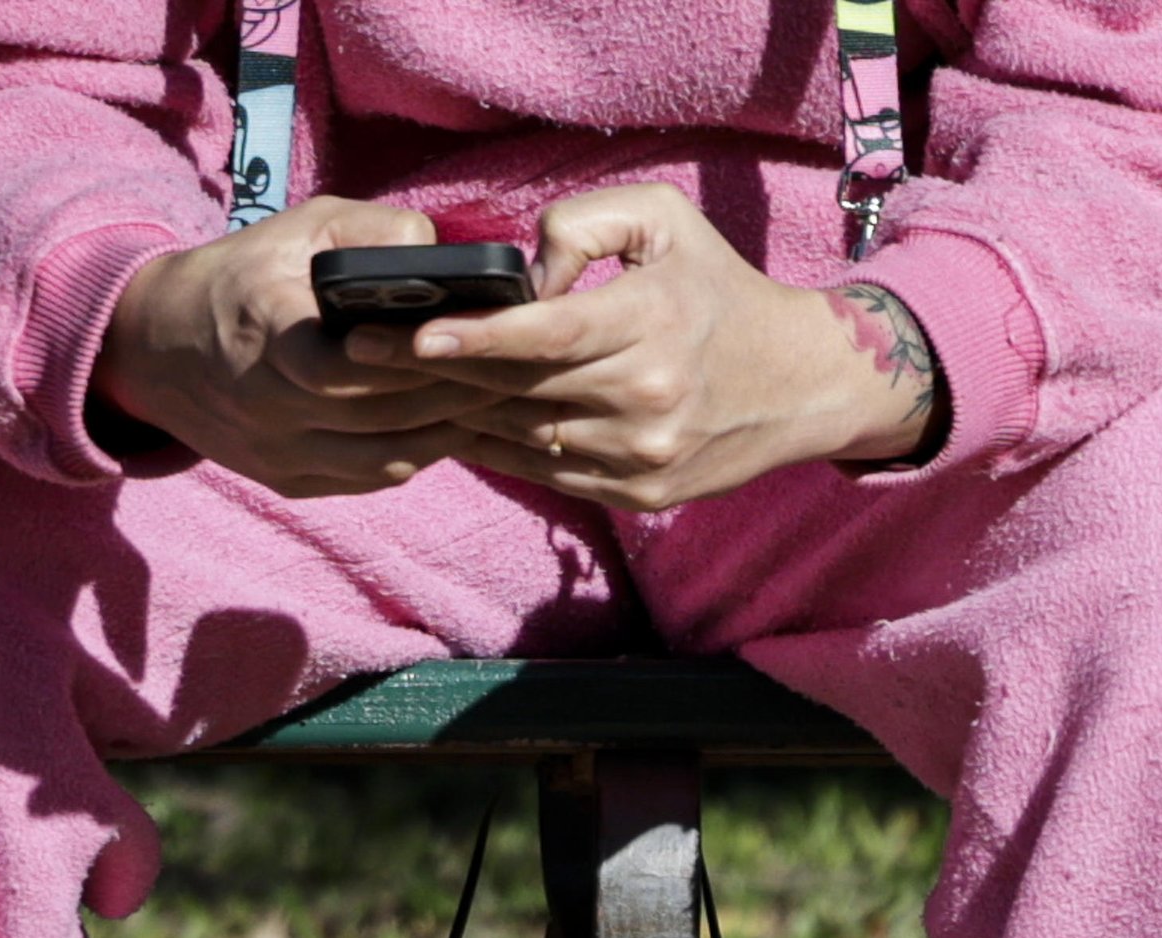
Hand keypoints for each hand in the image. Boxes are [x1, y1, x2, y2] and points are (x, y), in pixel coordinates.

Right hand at [90, 197, 509, 496]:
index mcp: (267, 332)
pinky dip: (419, 454)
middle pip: (388, 414)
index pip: (358, 362)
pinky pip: (372, 478)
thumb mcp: (298, 231)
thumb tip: (443, 251)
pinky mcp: (288, 481)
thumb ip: (372, 232)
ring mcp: (278, 452)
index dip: (426, 358)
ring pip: (389, 458)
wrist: (152, 348)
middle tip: (526, 381)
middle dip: (462, 398)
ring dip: (452, 435)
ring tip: (509, 411)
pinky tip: (455, 431)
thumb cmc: (240, 277)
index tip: (487, 342)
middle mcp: (268, 403)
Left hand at [343, 185, 943, 512]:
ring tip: (396, 389)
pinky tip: (456, 421)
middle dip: (434, 372)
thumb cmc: (720, 290)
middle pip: (517, 389)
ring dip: (455, 413)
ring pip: (522, 437)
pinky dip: (497, 448)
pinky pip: (547, 472)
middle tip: (361, 355)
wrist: (800, 384)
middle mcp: (645, 399)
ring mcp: (641, 456)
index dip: (474, 337)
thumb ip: (583, 222)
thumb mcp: (666, 219)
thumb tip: (525, 274)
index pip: (544, 337)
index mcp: (650, 325)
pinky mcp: (639, 494)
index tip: (412, 332)